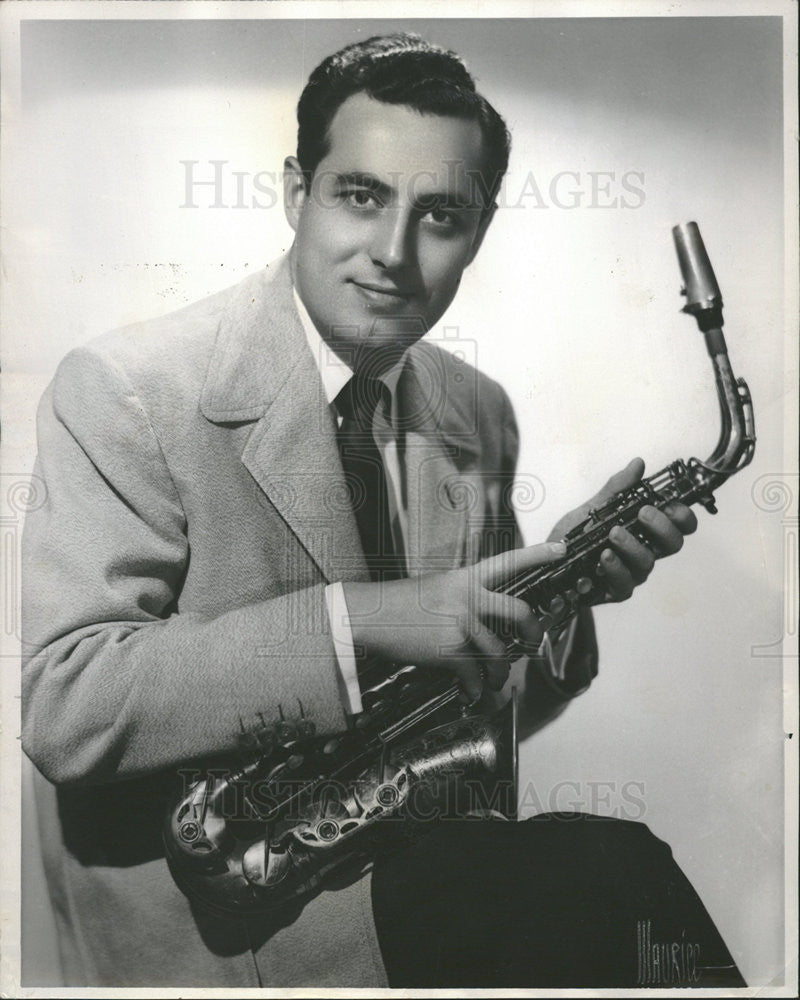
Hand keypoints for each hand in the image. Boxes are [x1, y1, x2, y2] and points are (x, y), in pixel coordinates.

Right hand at [342, 542, 565, 701]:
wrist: (368, 615)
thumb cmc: (399, 604)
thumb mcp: (438, 588)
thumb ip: (464, 597)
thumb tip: (485, 622)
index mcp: (467, 579)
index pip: (509, 562)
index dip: (538, 554)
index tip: (561, 548)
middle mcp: (469, 598)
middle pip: (520, 612)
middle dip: (534, 633)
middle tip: (534, 642)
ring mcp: (461, 624)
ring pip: (500, 654)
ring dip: (499, 674)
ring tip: (494, 680)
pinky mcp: (449, 650)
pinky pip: (474, 676)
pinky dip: (474, 690)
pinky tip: (470, 692)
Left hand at [549, 457, 697, 604]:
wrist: (550, 563)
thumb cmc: (577, 536)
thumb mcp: (593, 508)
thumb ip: (617, 489)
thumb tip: (638, 464)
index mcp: (646, 529)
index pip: (679, 524)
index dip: (683, 515)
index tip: (669, 504)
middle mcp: (645, 550)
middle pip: (673, 544)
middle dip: (663, 526)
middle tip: (644, 513)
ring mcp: (633, 571)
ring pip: (647, 562)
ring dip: (632, 545)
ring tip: (614, 533)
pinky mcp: (617, 589)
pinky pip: (625, 582)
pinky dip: (615, 567)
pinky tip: (604, 556)